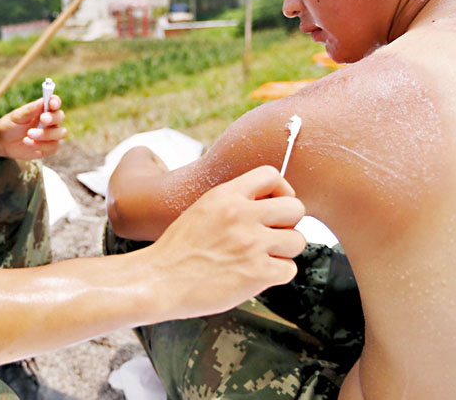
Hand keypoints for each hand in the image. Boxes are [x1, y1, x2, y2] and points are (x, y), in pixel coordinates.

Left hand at [0, 95, 66, 159]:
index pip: (55, 102)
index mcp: (43, 110)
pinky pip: (53, 147)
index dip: (56, 102)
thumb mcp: (17, 116)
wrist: (3, 142)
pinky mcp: (48, 148)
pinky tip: (27, 142)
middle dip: (53, 118)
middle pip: (61, 117)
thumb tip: (43, 100)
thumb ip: (30, 109)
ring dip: (46, 134)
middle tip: (42, 119)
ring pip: (60, 133)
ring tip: (29, 134)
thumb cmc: (11, 125)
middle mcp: (50, 121)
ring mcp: (51, 135)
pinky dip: (41, 145)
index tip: (52, 103)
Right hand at [137, 165, 305, 322]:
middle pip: (296, 208)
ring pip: (297, 241)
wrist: (158, 280)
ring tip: (260, 258)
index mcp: (226, 195)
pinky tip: (254, 275)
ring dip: (283, 252)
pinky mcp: (258, 273)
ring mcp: (252, 244)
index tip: (272, 207)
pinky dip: (275, 275)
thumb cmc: (178, 250)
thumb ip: (234, 202)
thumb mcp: (203, 209)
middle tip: (271, 236)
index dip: (280, 191)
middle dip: (287, 224)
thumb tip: (268, 202)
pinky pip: (289, 270)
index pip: (272, 175)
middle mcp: (242, 215)